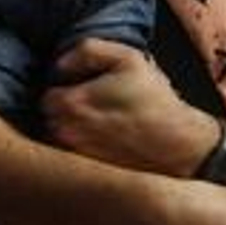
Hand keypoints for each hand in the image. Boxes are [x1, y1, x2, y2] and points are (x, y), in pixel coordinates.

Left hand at [42, 39, 213, 176]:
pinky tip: (107, 142)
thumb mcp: (128, 58)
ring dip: (73, 130)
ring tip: (102, 124)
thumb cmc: (154, 100)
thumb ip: (88, 50)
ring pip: (61, 138)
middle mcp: (65, 132)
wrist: (178, 146)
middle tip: (95, 105)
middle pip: (51, 118)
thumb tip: (60, 64)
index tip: (85, 88)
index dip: (65, 88)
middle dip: (66, 111)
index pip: (47, 95)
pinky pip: (73, 159)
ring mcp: (75, 156)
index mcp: (70, 103)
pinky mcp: (87, 173)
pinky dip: (83, 149)